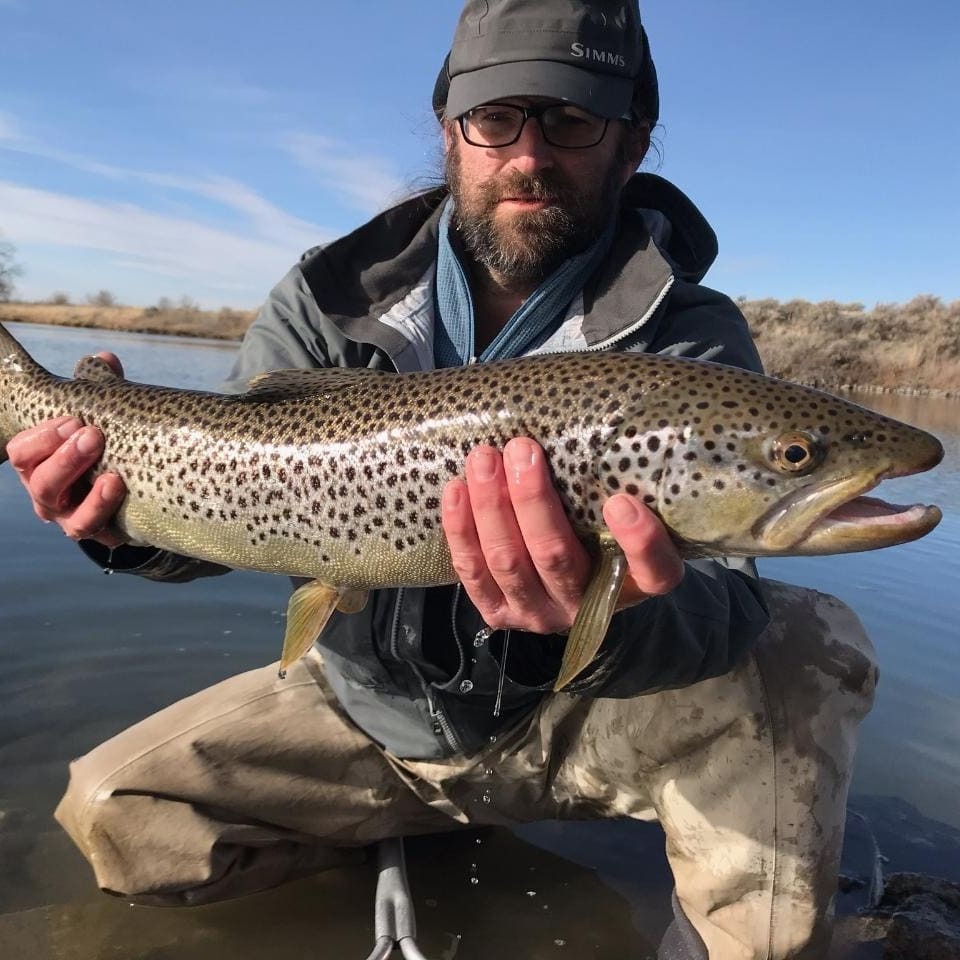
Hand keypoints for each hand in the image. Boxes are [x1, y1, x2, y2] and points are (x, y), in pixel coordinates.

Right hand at [7, 352, 126, 546]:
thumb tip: (103, 360)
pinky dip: (106, 513)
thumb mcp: (103, 415)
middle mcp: (48, 494)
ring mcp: (71, 518)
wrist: (138, 489)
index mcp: (39, 462)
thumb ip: (100, 389)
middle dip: (65, 459)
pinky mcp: (101, 534)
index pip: (22, 451)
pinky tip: (122, 493)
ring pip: (66, 513)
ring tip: (115, 475)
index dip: (43, 436)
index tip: (73, 419)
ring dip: (91, 495)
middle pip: (41, 482)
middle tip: (93, 436)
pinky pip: (97, 531)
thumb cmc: (109, 444)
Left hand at [441, 437, 683, 634]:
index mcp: (636, 583)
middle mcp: (587, 605)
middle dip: (532, 500)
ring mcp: (539, 613)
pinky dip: (461, 529)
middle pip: (556, 555)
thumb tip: (592, 422)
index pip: (653, 571)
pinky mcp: (500, 613)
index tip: (621, 501)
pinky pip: (473, 574)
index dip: (639, 542)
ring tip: (484, 459)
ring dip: (491, 506)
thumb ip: (618, 484)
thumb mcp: (625, 516)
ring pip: (508, 561)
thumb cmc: (602, 534)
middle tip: (521, 449)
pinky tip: (457, 489)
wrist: (573, 587)